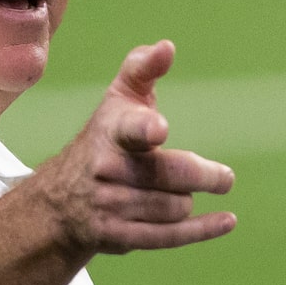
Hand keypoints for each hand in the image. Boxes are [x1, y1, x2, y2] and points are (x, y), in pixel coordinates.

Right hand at [36, 41, 236, 255]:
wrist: (58, 202)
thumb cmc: (104, 140)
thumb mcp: (117, 101)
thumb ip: (142, 69)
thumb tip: (167, 47)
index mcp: (111, 131)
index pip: (130, 129)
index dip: (145, 128)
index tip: (159, 130)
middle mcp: (106, 170)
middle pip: (173, 175)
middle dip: (205, 176)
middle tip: (223, 177)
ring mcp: (110, 205)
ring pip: (175, 206)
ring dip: (186, 199)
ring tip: (176, 192)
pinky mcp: (117, 236)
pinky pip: (169, 236)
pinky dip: (202, 229)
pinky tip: (227, 221)